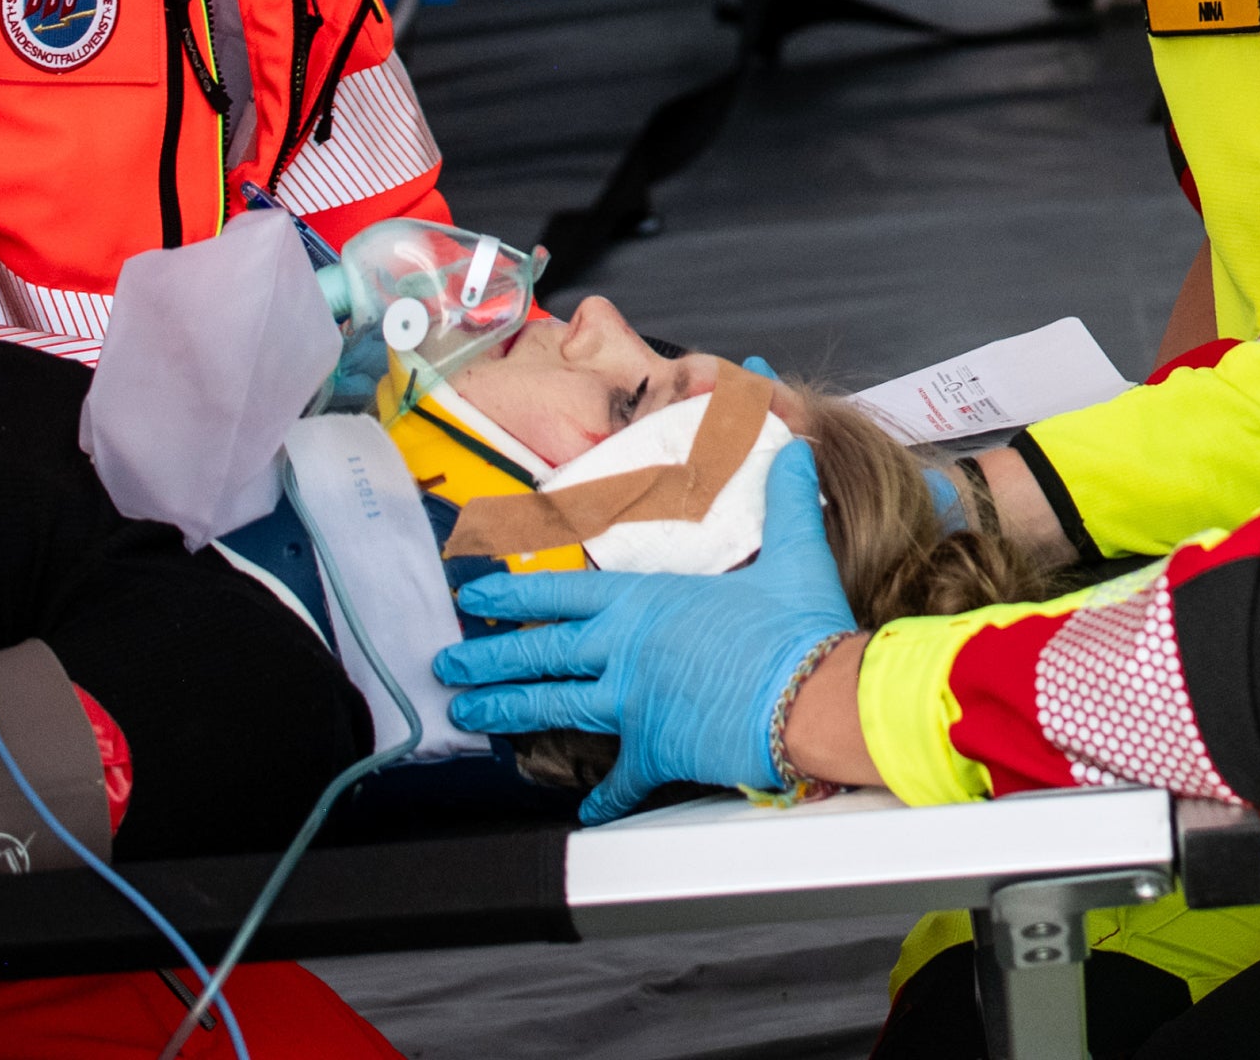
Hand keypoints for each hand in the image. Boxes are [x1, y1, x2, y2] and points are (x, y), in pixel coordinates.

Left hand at [435, 440, 859, 821]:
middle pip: (539, 652)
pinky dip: (605, 794)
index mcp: (646, 601)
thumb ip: (786, 501)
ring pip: (554, 706)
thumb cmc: (798, 629)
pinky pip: (621, 778)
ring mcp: (633, 704)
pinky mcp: (655, 750)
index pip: (562, 591)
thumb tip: (797, 451)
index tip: (474, 595)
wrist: (813, 698)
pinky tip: (587, 807)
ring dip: (506, 709)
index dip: (513, 591)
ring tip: (469, 712)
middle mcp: (625, 651)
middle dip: (486, 655)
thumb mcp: (795, 554)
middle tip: (446, 662)